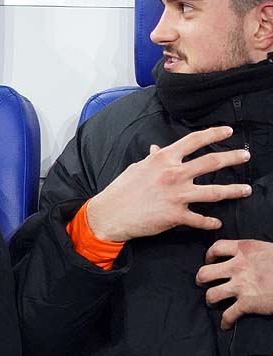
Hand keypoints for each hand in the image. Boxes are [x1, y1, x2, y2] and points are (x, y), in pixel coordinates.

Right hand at [85, 126, 250, 242]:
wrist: (108, 215)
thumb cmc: (119, 191)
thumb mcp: (135, 169)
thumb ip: (151, 160)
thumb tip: (157, 150)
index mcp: (163, 159)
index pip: (194, 141)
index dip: (214, 133)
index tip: (228, 132)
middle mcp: (174, 174)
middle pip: (212, 162)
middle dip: (233, 158)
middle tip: (245, 156)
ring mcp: (177, 195)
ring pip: (215, 192)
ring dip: (234, 191)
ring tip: (246, 190)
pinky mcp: (176, 216)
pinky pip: (200, 219)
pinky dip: (210, 222)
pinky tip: (216, 223)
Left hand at [198, 240, 272, 329]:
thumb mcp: (269, 250)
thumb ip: (253, 253)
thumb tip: (246, 257)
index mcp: (245, 249)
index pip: (216, 248)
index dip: (209, 256)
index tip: (210, 261)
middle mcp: (238, 266)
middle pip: (205, 272)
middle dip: (201, 280)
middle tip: (203, 284)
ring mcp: (241, 285)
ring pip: (211, 294)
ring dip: (210, 300)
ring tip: (212, 303)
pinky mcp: (247, 303)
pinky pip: (228, 315)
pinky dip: (225, 322)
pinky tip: (226, 325)